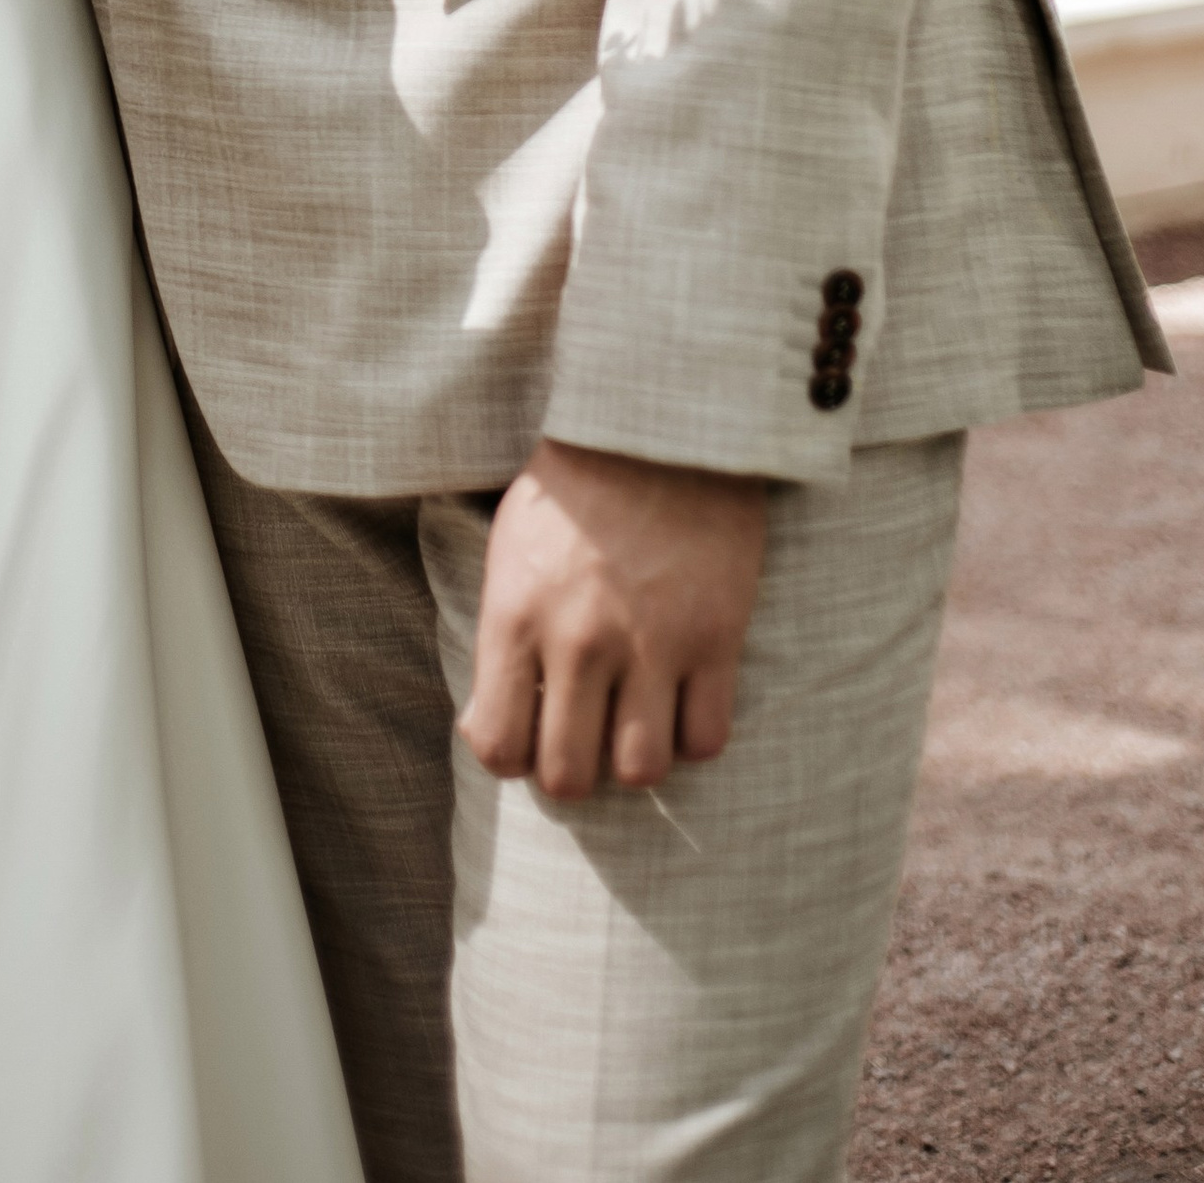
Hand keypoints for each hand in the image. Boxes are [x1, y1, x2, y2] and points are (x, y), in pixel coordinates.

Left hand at [459, 437, 767, 802]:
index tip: (530, 733)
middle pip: (568, 777)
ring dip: (636, 757)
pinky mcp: (716, 637)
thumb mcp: (509, 556)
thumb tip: (487, 732)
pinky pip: (707, 739)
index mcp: (516, 617)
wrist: (655, 426)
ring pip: (642, 771)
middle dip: (573, 771)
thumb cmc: (571, 493)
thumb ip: (497, 647)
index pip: (498, 747)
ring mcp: (652, 644)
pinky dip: (694, 734)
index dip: (513, 756)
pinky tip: (682, 700)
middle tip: (586, 736)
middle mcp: (579, 641)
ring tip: (635, 720)